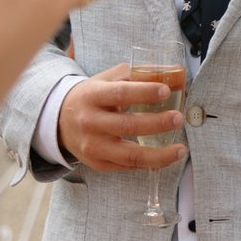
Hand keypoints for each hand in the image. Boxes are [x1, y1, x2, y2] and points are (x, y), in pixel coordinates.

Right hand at [57, 63, 187, 171]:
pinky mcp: (97, 164)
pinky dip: (148, 163)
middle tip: (178, 118)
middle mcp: (90, 122)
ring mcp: (92, 146)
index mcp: (93, 95)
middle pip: (128, 125)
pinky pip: (126, 166)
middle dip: (157, 123)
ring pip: (129, 156)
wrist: (60, 120)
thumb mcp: (108, 79)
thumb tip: (173, 73)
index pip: (121, 93)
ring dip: (159, 155)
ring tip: (180, 149)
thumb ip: (137, 75)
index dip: (145, 92)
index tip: (166, 91)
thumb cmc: (93, 96)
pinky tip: (164, 157)